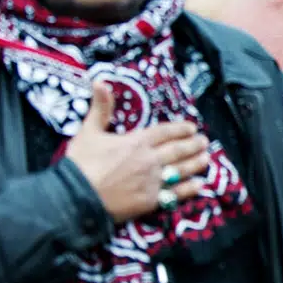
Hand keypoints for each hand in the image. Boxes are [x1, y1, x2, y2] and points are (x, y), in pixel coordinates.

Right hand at [65, 81, 212, 220]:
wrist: (76, 197)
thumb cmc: (81, 164)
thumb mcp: (88, 131)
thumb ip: (100, 108)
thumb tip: (99, 81)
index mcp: (137, 141)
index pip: (164, 132)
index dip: (180, 129)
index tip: (192, 127)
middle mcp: (149, 159)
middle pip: (177, 150)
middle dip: (193, 145)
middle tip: (204, 142)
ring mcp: (152, 181)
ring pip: (181, 170)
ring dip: (196, 163)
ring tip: (207, 158)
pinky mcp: (150, 201)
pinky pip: (175, 194)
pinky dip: (189, 189)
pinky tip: (199, 185)